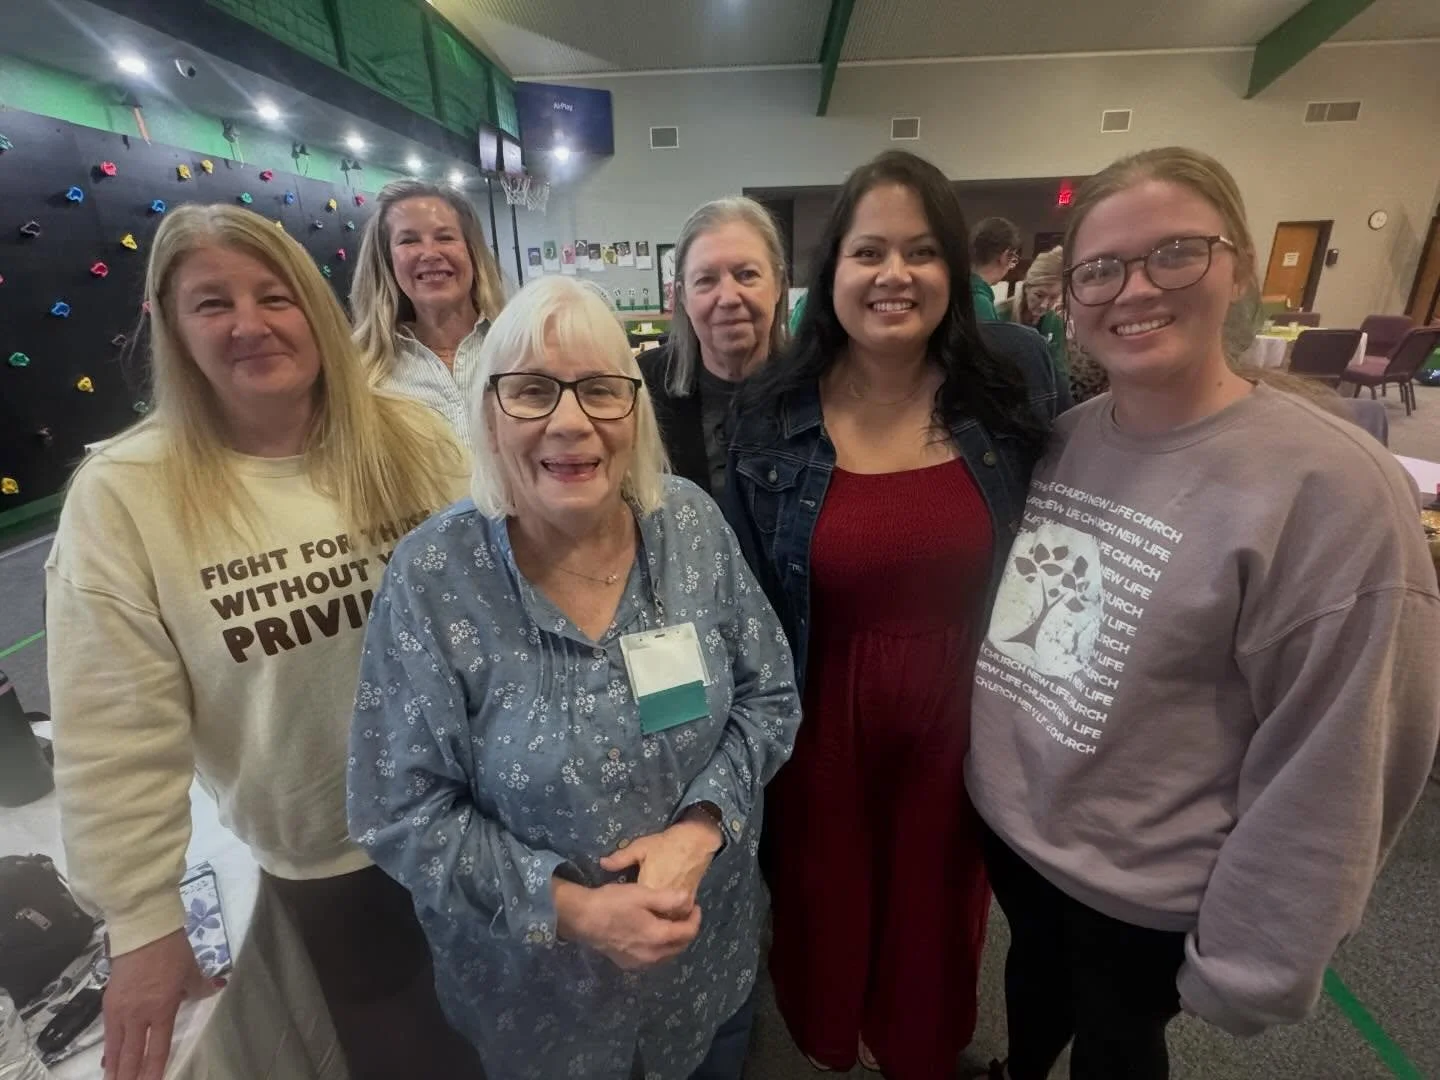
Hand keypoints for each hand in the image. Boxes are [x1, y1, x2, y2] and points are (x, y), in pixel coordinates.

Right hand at [102, 928, 221, 1079]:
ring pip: (116, 1048)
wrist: (142, 931)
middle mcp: (138, 1014)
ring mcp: (120, 1009)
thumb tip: (216, 988)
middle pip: (132, 1054)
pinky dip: (109, 1049)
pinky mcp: (108, 1002)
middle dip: (129, 1077)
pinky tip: (108, 1060)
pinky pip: (108, 1033)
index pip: (157, 1049)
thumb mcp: (191, 970)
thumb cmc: (171, 951)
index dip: (154, 1071)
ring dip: (115, 1069)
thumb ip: (201, 986)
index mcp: (161, 1008)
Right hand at [554, 880, 700, 969]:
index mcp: (658, 937)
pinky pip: (653, 958)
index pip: (688, 933)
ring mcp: (639, 963)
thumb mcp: (641, 894)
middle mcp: (651, 956)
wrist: (582, 918)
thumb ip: (668, 898)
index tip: (694, 906)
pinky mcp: (628, 964)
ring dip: (673, 940)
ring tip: (669, 922)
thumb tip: (689, 900)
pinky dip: (659, 948)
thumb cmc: (612, 902)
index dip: (695, 918)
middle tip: (684, 913)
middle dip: (686, 930)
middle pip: (680, 946)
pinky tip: (652, 934)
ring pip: (667, 954)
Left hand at [598, 814, 722, 914]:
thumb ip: (621, 858)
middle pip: (649, 918)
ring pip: (665, 919)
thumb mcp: (640, 847)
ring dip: (655, 922)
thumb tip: (602, 863)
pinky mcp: (688, 902)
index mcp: (649, 888)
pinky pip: (677, 917)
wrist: (695, 841)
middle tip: (630, 919)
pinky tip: (661, 914)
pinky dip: (670, 917)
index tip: (618, 911)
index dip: (625, 913)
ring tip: (644, 920)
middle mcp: (664, 900)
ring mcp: (678, 903)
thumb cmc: (665, 844)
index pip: (634, 909)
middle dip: (640, 923)